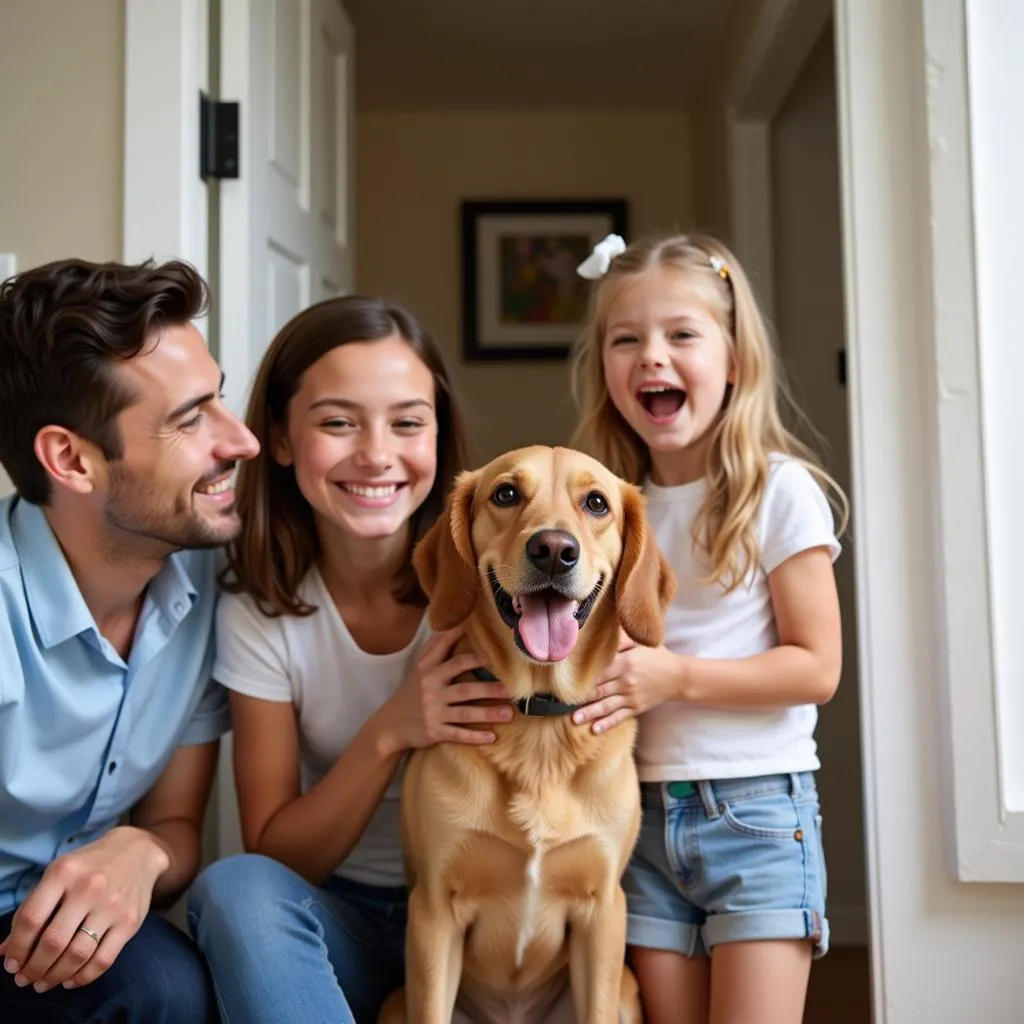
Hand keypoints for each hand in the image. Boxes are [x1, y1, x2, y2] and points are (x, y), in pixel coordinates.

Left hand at [0, 826, 167, 992]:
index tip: (12, 964)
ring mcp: (112, 905)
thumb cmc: (88, 867)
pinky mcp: (130, 921)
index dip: (17, 948)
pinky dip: (83, 977)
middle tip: (25, 978)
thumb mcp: (58, 875)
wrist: (137, 851)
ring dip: (55, 976)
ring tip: (44, 983)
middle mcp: (89, 887)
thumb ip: (31, 909)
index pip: (31, 919)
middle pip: (53, 942)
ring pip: (77, 955)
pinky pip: (103, 960)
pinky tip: (70, 979)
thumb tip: (4, 950)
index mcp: (64, 872)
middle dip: (33, 968)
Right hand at [376, 626, 511, 751]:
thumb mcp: (420, 668)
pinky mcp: (434, 731)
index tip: (490, 644)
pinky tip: (491, 738)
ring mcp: (433, 711)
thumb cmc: (412, 691)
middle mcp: (431, 688)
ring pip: (465, 712)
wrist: (390, 725)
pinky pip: (457, 734)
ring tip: (510, 713)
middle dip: (488, 686)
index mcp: (428, 669)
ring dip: (488, 713)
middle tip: (511, 686)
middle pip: (464, 686)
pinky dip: (474, 737)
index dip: (469, 647)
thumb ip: (437, 647)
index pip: (449, 653)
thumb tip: (455, 623)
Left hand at [572, 632, 686, 733]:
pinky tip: (595, 730)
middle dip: (580, 698)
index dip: (582, 677)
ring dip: (589, 713)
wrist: (679, 676)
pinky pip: (619, 717)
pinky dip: (607, 724)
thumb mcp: (641, 642)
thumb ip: (622, 638)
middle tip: (561, 703)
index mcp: (625, 662)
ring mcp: (631, 697)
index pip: (599, 671)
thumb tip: (602, 632)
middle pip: (599, 690)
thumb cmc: (657, 656)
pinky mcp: (636, 708)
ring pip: (606, 706)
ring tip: (573, 720)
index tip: (566, 681)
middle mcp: (626, 681)